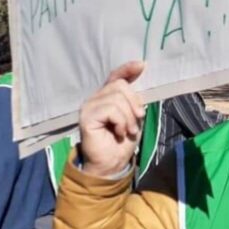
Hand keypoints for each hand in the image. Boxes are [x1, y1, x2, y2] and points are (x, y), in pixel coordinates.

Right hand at [80, 61, 145, 177]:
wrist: (111, 163)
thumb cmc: (122, 141)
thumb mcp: (133, 117)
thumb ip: (134, 101)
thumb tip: (140, 87)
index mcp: (107, 96)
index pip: (116, 76)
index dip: (128, 69)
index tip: (142, 65)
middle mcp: (96, 98)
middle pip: (121, 86)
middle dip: (134, 104)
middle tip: (136, 122)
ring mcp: (89, 106)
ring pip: (117, 98)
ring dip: (129, 117)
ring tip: (128, 131)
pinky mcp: (86, 116)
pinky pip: (111, 109)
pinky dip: (121, 122)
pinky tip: (119, 133)